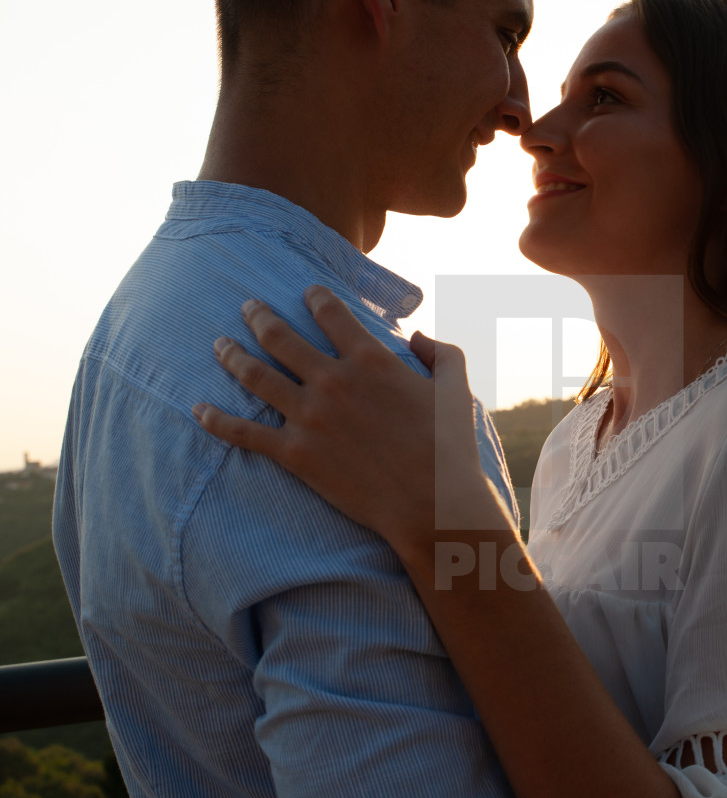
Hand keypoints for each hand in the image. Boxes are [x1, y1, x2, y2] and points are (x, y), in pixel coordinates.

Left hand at [192, 287, 502, 555]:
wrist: (432, 505)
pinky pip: (244, 433)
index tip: (306, 292)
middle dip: (258, 316)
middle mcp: (332, 380)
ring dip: (231, 356)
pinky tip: (197, 410)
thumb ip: (442, 352)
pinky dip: (216, 420)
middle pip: (280, 336)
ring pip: (255, 376)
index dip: (315, 297)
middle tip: (247, 307)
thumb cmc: (449, 448)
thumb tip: (418, 337)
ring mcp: (309, 417)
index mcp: (370, 359)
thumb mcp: (457, 388)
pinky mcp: (295, 454)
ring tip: (218, 345)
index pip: (330, 313)